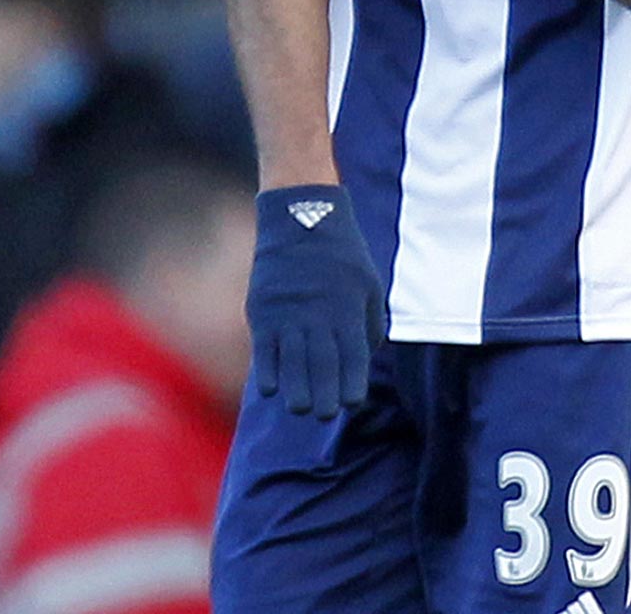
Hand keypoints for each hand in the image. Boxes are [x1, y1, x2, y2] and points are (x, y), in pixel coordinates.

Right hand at [248, 185, 386, 417]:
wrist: (300, 216)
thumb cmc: (341, 255)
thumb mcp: (368, 284)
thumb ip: (367, 325)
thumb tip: (360, 361)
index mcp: (348, 310)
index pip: (352, 360)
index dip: (351, 387)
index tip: (350, 404)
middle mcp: (319, 315)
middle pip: (322, 367)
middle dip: (324, 397)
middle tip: (323, 414)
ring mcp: (288, 312)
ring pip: (291, 363)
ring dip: (296, 390)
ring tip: (300, 408)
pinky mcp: (262, 308)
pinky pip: (263, 349)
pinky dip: (266, 372)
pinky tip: (271, 389)